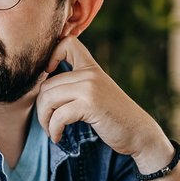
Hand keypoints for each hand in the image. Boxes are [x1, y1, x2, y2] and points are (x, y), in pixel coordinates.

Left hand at [35, 36, 171, 170]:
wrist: (138, 132)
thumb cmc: (114, 117)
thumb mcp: (97, 93)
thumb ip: (77, 85)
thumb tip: (43, 90)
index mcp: (91, 68)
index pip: (67, 43)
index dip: (52, 55)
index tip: (50, 76)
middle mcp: (90, 74)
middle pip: (47, 84)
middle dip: (41, 107)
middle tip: (47, 123)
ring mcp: (90, 88)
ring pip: (48, 99)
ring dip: (44, 120)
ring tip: (51, 130)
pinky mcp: (89, 105)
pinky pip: (58, 116)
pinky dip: (54, 129)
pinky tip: (58, 137)